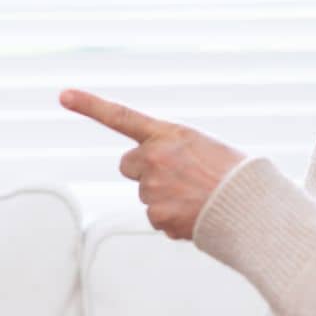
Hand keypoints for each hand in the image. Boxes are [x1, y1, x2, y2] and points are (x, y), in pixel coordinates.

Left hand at [59, 88, 245, 239]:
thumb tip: (155, 173)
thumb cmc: (235, 175)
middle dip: (145, 171)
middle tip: (178, 177)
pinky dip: (173, 220)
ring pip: (146, 195)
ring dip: (165, 198)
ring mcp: (153, 188)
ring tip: (197, 198)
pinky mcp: (157, 216)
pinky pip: (157, 219)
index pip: (121, 116)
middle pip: (129, 164)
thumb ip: (174, 153)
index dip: (90, 105)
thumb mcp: (204, 148)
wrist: (251, 207)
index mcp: (169, 134)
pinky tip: (196, 215)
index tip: (64, 94)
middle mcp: (155, 158)